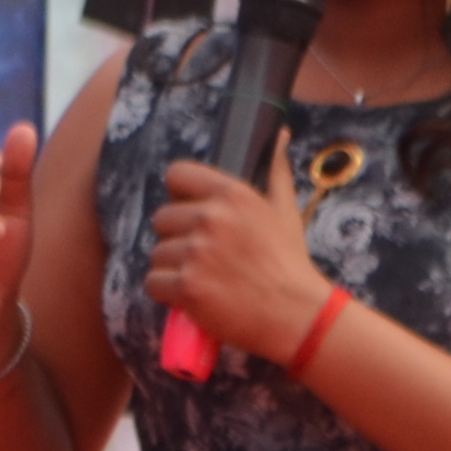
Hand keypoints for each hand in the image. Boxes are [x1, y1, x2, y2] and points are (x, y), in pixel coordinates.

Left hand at [144, 155, 330, 365]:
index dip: (179, 193)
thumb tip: (278, 135)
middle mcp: (211, 218)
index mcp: (232, 194)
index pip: (177, 174)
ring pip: (157, 253)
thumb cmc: (289, 262)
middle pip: (162, 217)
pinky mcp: (186, 286)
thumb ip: (274, 170)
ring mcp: (196, 253)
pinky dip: (168, 292)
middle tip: (203, 254)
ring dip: (173, 267)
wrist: (297, 314)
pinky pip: (153, 282)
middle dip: (177, 237)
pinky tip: (193, 295)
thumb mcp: (285, 209)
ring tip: (204, 277)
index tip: (189, 210)